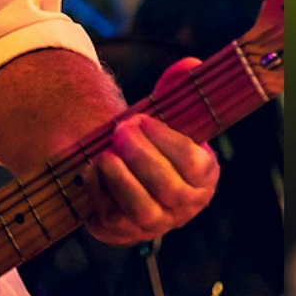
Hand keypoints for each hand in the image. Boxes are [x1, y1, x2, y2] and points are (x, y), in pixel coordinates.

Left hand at [81, 74, 218, 245]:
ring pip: (145, 212)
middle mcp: (184, 206)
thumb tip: (190, 64)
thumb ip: (176, 89)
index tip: (142, 120)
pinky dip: (99, 192)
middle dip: (143, 158)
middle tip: (120, 131)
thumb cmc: (147, 138)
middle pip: (170, 189)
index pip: (195, 164)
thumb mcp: (162, 114)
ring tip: (105, 154)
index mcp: (203, 176)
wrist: (115, 164)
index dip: (167, 141)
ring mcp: (153, 224)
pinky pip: (111, 219)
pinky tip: (92, 170)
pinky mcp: (120, 232)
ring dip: (122, 180)